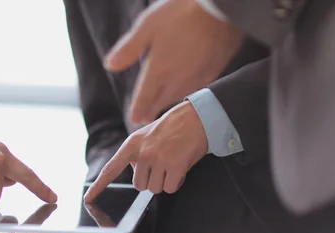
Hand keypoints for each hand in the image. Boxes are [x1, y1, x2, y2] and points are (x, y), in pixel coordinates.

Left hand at [85, 101, 206, 200]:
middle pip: (139, 186)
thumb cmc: (172, 128)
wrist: (197, 117)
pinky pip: (170, 188)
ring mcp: (158, 160)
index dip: (98, 186)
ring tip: (172, 164)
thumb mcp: (146, 136)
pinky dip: (176, 183)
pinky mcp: (175, 166)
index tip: (88, 198)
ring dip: (164, 182)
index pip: (111, 169)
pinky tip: (180, 168)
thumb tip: (135, 172)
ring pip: (155, 189)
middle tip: (162, 166)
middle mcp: (142, 153)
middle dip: (151, 180)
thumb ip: (135, 154)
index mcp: (132, 145)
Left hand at [105, 0, 242, 123]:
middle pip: (160, 103)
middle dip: (151, 110)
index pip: (144, 101)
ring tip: (162, 107)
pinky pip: (195, 90)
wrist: (224, 7)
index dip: (137, 111)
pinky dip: (186, 94)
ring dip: (168, 104)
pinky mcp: (213, 73)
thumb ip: (129, 49)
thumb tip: (110, 65)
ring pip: (178, 99)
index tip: (134, 119)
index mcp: (158, 71)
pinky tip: (185, 90)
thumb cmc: (182, 12)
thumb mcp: (147, 26)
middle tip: (145, 117)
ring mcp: (196, 79)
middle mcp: (176, 81)